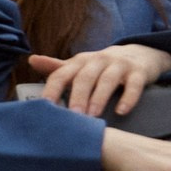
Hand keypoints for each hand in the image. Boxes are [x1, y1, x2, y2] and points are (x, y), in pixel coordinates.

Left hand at [25, 44, 170, 116]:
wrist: (139, 54)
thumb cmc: (101, 66)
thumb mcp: (80, 66)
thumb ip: (57, 68)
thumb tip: (32, 60)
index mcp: (79, 62)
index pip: (61, 74)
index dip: (52, 89)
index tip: (45, 106)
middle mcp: (98, 61)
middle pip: (84, 78)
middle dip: (77, 97)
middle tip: (73, 116)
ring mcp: (119, 65)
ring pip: (107, 80)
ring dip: (99, 98)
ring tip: (93, 116)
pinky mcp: (138, 72)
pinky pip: (134, 85)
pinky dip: (128, 98)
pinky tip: (121, 111)